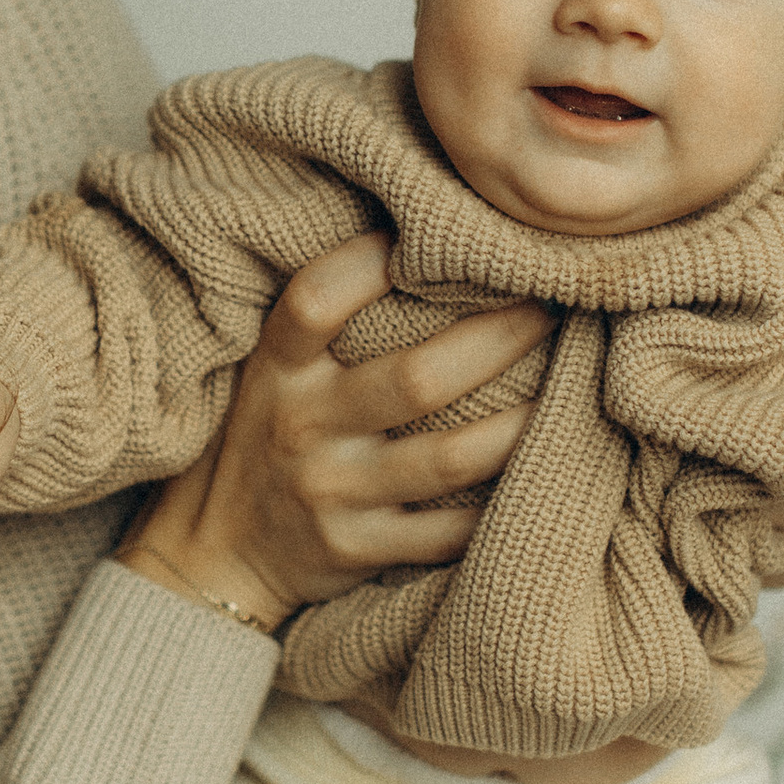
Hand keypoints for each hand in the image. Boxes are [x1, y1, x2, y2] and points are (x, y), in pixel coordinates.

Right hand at [118, 231, 549, 629]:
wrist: (214, 552)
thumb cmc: (265, 435)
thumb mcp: (268, 369)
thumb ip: (327, 319)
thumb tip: (417, 230)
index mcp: (277, 370)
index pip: (316, 301)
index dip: (371, 262)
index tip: (427, 237)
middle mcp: (302, 429)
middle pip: (417, 380)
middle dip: (499, 339)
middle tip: (549, 304)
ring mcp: (331, 496)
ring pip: (450, 459)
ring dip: (522, 423)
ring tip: (569, 383)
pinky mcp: (358, 551)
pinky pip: (451, 533)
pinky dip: (502, 505)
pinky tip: (543, 471)